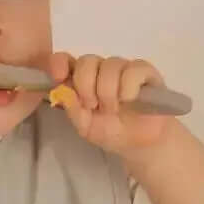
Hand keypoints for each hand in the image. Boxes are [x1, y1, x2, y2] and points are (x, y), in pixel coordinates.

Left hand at [48, 53, 171, 154]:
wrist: (141, 143)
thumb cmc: (112, 132)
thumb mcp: (86, 127)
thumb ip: (73, 110)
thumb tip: (62, 92)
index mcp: (82, 81)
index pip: (66, 60)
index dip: (60, 63)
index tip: (59, 76)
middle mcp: (100, 70)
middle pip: (87, 61)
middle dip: (86, 86)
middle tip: (93, 106)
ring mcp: (122, 68)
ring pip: (109, 65)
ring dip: (108, 92)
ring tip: (114, 109)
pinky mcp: (144, 71)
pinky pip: (132, 70)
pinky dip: (127, 88)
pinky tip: (130, 100)